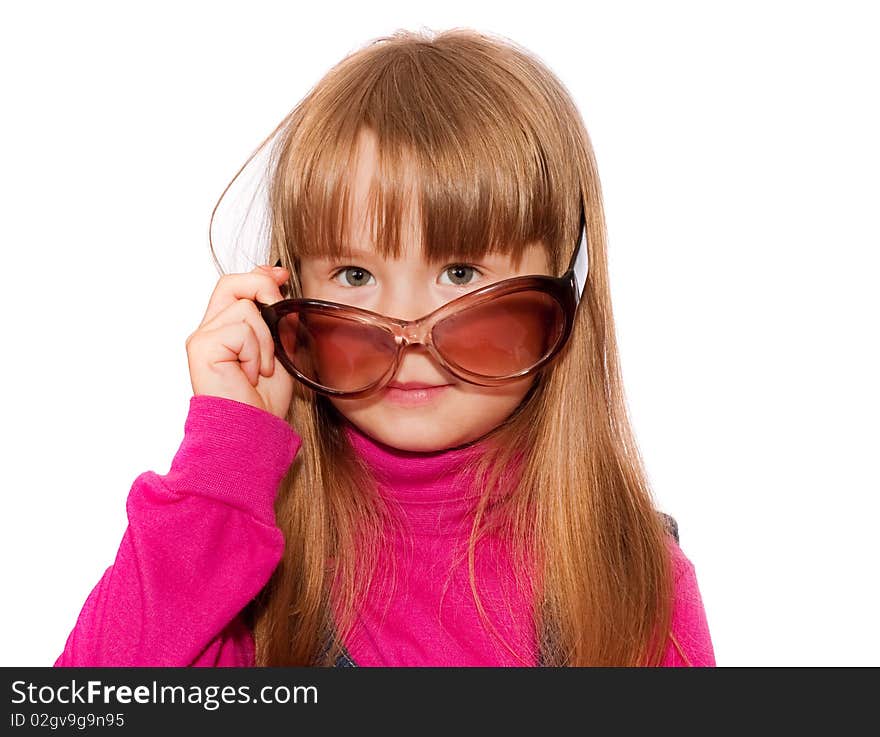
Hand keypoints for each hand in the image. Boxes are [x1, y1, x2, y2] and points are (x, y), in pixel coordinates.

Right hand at [185, 264, 293, 418]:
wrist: (254, 430)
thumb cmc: (264, 399)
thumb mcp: (279, 348)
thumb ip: (276, 317)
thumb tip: (278, 280)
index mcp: (225, 329)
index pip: (235, 286)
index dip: (259, 275)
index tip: (281, 275)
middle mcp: (209, 330)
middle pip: (231, 283)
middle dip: (264, 290)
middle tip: (279, 316)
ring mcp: (203, 338)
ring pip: (245, 309)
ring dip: (266, 341)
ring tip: (260, 369)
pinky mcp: (201, 347)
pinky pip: (241, 330)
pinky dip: (255, 352)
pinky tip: (250, 375)